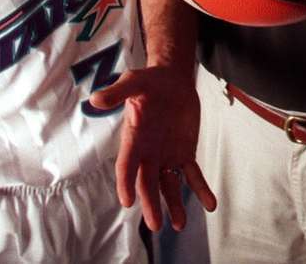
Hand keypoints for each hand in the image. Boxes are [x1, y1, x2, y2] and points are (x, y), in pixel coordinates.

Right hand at [90, 66, 215, 230]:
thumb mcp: (133, 82)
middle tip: (156, 225)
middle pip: (147, 183)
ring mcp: (166, 156)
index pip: (126, 166)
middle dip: (150, 204)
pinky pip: (192, 175)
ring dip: (174, 205)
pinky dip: (201, 190)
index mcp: (133, 140)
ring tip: (179, 224)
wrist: (171, 80)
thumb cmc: (148, 82)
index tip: (127, 202)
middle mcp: (147, 153)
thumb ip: (117, 93)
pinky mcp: (184, 154)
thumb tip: (95, 99)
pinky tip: (210, 204)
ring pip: (169, 186)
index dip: (125, 183)